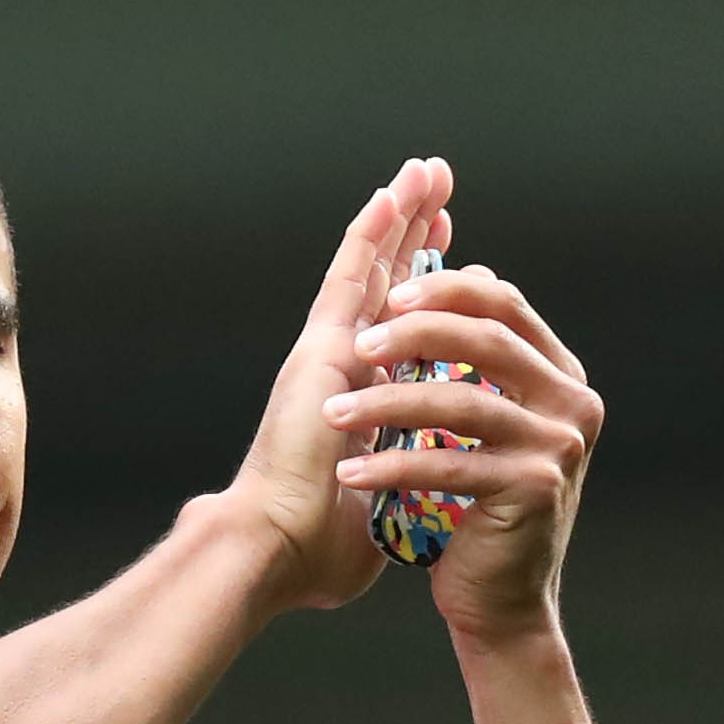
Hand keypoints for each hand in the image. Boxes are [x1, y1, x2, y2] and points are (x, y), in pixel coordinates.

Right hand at [226, 157, 452, 611]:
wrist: (272, 551)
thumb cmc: (312, 553)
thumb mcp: (377, 514)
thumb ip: (394, 500)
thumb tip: (414, 525)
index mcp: (352, 402)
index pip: (396, 331)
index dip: (422, 290)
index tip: (451, 255)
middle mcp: (336, 368)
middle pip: (383, 286)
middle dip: (413, 237)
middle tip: (437, 186)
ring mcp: (325, 353)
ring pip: (370, 268)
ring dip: (400, 217)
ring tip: (426, 170)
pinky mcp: (320, 350)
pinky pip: (352, 278)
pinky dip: (373, 232)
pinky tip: (395, 192)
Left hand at [321, 258, 603, 644]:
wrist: (499, 598)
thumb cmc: (477, 506)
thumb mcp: (483, 420)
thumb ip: (480, 357)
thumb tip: (470, 270)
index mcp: (560, 374)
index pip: (504, 304)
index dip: (445, 289)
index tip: (387, 294)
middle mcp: (573, 402)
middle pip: (488, 338)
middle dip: (414, 333)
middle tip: (356, 347)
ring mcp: (559, 445)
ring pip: (462, 401)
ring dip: (387, 403)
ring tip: (334, 413)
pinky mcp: (534, 488)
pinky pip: (449, 463)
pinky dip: (393, 466)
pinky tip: (350, 473)